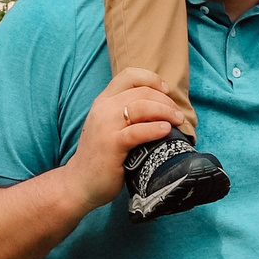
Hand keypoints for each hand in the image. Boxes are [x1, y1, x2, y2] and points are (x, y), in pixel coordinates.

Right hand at [63, 66, 186, 210]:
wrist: (80, 183)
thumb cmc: (101, 156)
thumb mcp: (109, 126)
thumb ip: (126, 113)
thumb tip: (161, 106)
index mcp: (103, 101)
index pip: (129, 75)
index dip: (151, 79)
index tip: (166, 90)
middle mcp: (103, 109)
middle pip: (141, 92)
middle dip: (166, 101)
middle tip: (178, 114)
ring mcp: (106, 126)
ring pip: (141, 107)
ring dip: (165, 111)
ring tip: (177, 121)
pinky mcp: (111, 145)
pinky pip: (137, 131)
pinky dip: (155, 129)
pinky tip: (166, 131)